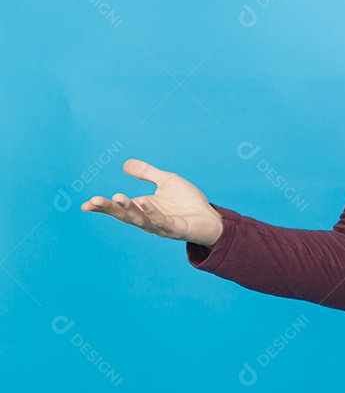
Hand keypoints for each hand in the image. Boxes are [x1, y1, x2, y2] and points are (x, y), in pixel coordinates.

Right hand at [81, 159, 223, 247]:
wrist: (210, 217)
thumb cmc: (187, 202)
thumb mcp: (166, 181)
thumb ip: (147, 173)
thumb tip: (125, 163)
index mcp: (143, 209)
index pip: (118, 210)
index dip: (102, 208)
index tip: (84, 205)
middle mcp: (148, 220)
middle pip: (124, 215)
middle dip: (109, 208)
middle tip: (93, 201)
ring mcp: (161, 226)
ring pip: (140, 219)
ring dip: (128, 209)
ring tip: (117, 197)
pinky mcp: (176, 229)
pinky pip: (162, 221)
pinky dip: (152, 213)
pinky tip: (144, 203)